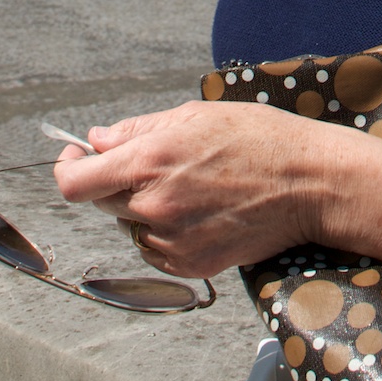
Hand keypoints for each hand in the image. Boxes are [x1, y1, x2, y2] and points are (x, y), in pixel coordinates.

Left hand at [53, 101, 348, 278]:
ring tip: (194, 187)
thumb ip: (140, 129)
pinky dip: (168, 232)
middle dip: (118, 182)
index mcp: (152, 161)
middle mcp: (154, 205)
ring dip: (145, 209)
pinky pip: (157, 249)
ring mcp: (172, 240)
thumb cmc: (263, 139)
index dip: (68, 168)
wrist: (313, 184)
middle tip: (158, 165)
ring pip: (131, 226)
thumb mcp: (199, 116)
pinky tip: (204, 210)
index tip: (77, 158)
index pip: (75, 182)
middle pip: (102, 202)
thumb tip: (97, 140)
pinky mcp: (191, 265)